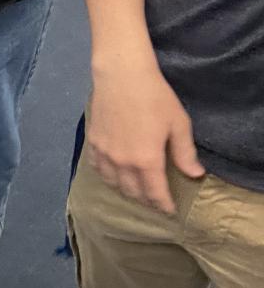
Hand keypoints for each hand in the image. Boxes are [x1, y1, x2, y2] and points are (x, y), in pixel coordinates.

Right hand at [87, 63, 204, 213]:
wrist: (121, 76)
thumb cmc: (155, 97)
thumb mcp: (178, 124)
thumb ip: (184, 153)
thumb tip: (194, 175)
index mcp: (146, 161)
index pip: (155, 193)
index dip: (163, 204)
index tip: (169, 211)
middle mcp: (122, 163)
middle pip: (132, 192)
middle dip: (145, 200)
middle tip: (154, 201)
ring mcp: (104, 154)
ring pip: (113, 183)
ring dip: (125, 190)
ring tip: (135, 191)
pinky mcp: (93, 143)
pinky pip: (98, 169)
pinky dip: (107, 176)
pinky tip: (113, 173)